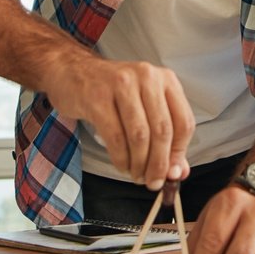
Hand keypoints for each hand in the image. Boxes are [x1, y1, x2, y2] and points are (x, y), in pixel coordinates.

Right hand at [44, 54, 194, 189]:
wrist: (71, 71)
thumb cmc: (112, 92)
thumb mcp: (143, 107)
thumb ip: (165, 139)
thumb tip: (178, 172)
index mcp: (165, 79)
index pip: (183, 122)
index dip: (178, 153)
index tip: (172, 172)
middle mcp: (147, 77)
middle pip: (162, 130)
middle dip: (159, 164)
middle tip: (153, 182)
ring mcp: (122, 84)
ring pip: (140, 135)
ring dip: (140, 164)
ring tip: (137, 175)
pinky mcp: (97, 97)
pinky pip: (115, 136)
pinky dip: (121, 158)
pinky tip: (122, 165)